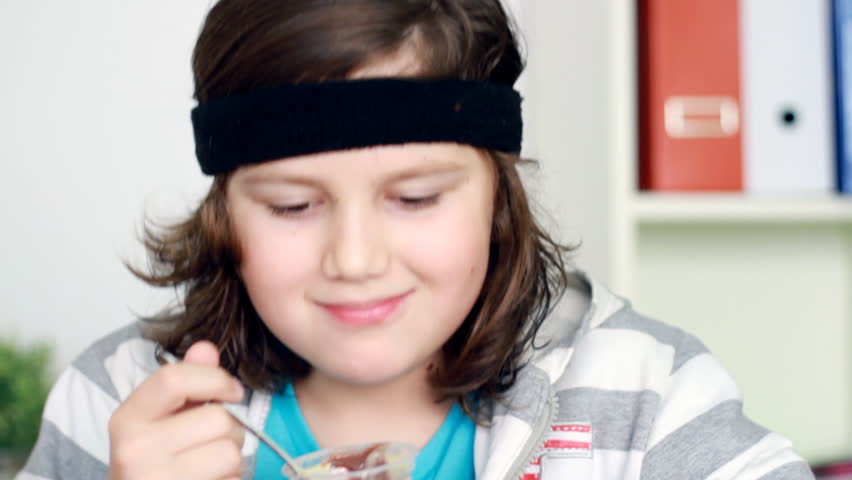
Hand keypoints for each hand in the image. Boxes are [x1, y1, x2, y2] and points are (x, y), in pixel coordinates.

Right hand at [108, 341, 245, 479]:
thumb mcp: (159, 421)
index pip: (174, 378)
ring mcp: (156, 479)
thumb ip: (184, 382)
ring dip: (233, 459)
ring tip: (211, 465)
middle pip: (217, 419)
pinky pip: (232, 479)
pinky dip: (231, 479)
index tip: (232, 390)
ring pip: (231, 452)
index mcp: (127, 419)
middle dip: (230, 429)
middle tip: (214, 442)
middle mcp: (135, 450)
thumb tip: (206, 348)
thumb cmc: (153, 465)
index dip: (215, 378)